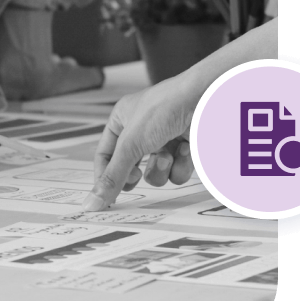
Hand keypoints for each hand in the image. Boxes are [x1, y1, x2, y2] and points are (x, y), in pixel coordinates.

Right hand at [85, 76, 195, 210]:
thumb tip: (94, 201)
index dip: (105, 175)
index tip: (106, 194)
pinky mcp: (184, 148)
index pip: (105, 154)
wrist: (205, 100)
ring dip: (161, 168)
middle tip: (135, 177)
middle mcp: (142, 130)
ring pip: (154, 172)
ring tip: (168, 155)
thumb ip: (113, 175)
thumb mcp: (131, 144)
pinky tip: (185, 149)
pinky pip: (176, 171)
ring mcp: (164, 139)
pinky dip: (181, 165)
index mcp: (122, 120)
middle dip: (135, 173)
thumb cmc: (166, 107)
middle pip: (129, 166)